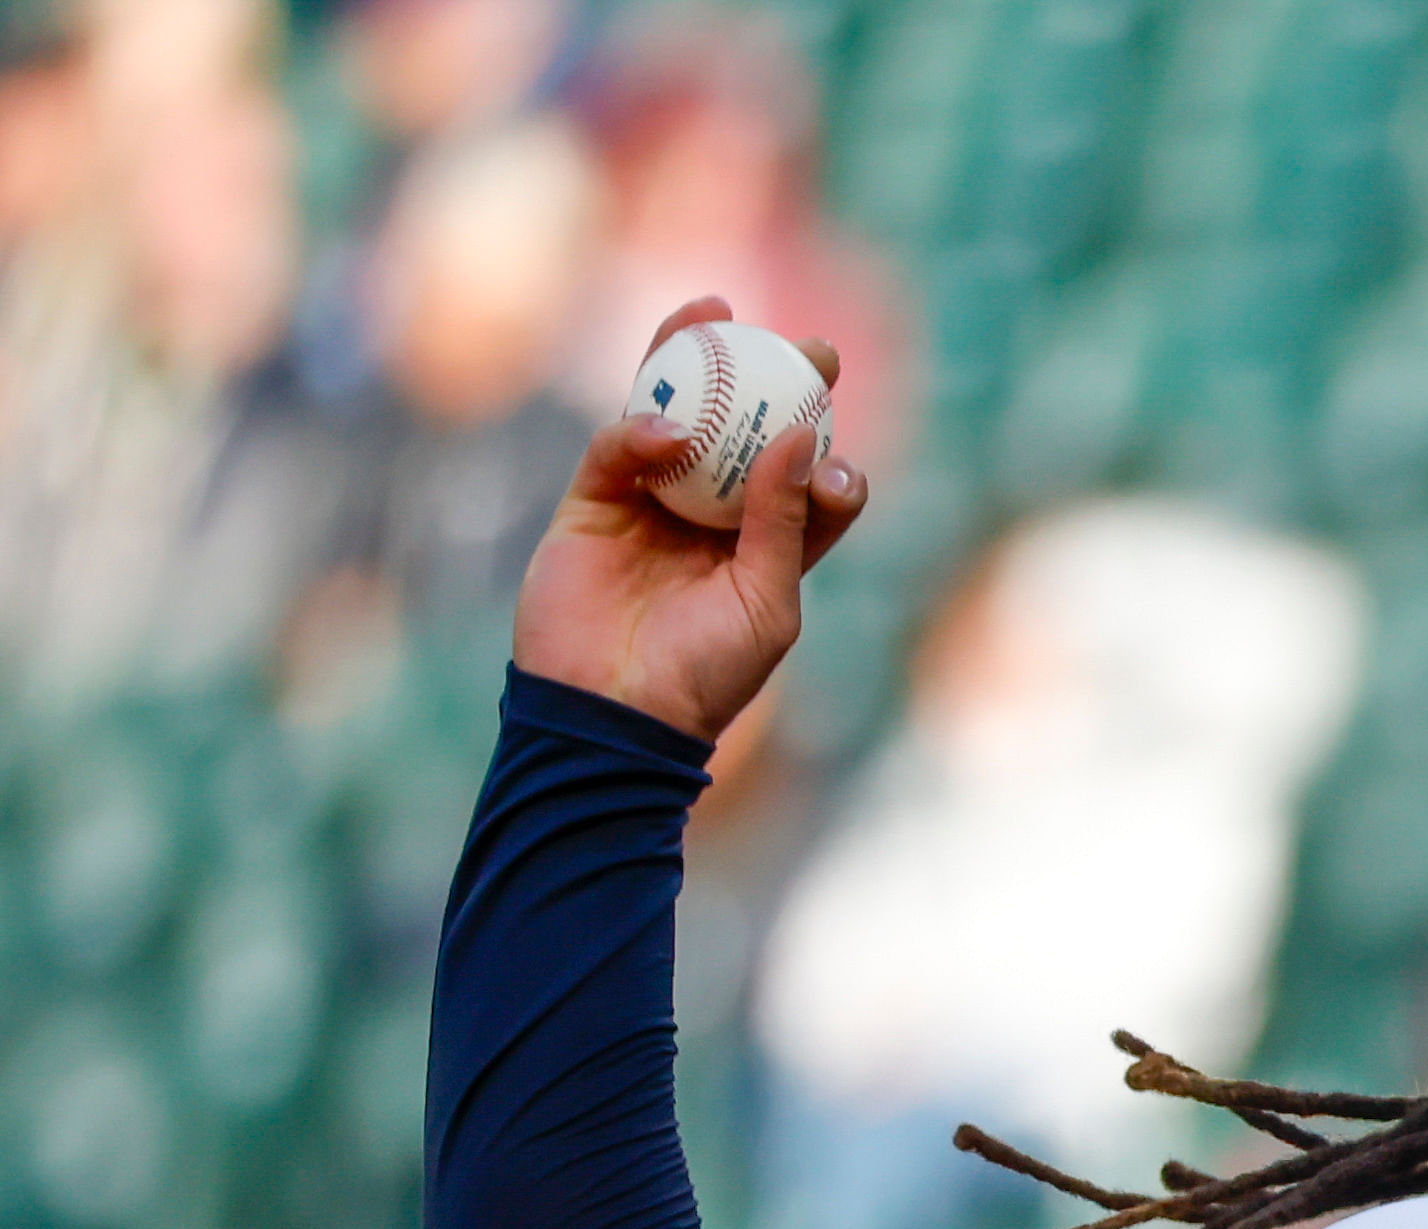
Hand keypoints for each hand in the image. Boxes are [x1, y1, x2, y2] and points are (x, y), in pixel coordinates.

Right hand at [507, 295, 867, 743]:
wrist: (614, 715)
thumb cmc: (705, 674)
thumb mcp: (765, 604)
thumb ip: (783, 522)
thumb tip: (802, 435)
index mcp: (767, 550)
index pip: (805, 483)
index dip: (825, 441)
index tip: (834, 407)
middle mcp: (711, 520)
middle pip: (743, 435)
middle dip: (773, 383)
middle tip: (806, 345)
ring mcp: (650, 507)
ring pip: (674, 419)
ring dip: (692, 365)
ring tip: (716, 314)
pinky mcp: (593, 505)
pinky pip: (616, 449)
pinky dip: (636, 428)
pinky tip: (664, 424)